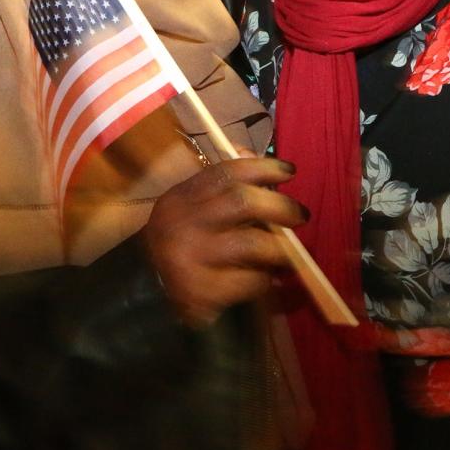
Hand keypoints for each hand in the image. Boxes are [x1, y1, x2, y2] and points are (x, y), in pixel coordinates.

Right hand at [143, 156, 306, 326]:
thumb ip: (222, 184)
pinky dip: (263, 280)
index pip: (226, 172)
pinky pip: (247, 281)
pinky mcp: (199, 292)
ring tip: (288, 254)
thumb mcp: (193, 208)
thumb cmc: (183, 245)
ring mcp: (188, 259)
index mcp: (181, 198)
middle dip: (280, 206)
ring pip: (250, 244)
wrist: (147, 294)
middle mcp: (181, 223)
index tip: (290, 171)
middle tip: (301, 216)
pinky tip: (262, 280)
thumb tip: (253, 155)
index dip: (263, 167)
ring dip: (278, 249)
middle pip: (241, 202)